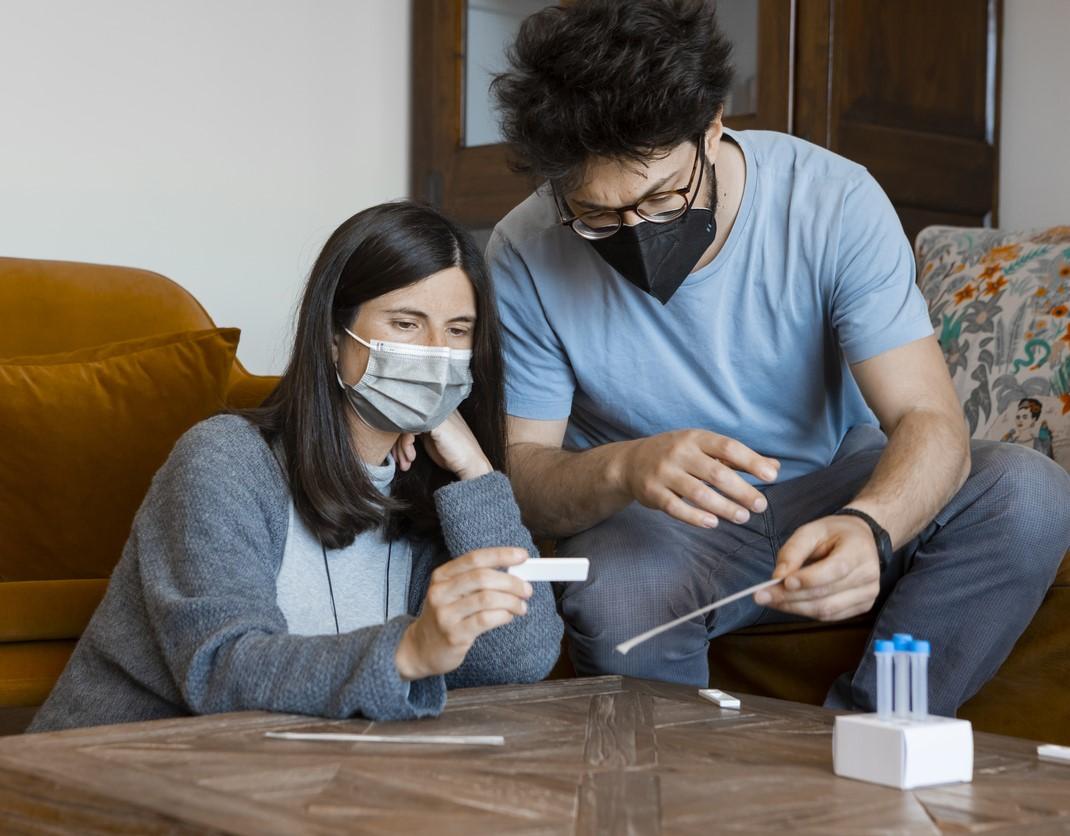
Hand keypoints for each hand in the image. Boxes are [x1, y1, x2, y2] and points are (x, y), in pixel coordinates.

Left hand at [393, 411, 492, 480]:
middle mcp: (435, 409)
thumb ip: (419, 430)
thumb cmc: (453, 454)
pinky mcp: (435, 423)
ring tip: (406, 461)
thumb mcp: (432, 439)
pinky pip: (409, 429)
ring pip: (406, 425)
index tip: (400, 454)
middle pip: (405, 420)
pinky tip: (412, 457)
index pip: (410, 416)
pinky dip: (406, 445)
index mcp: (436, 410)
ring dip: (402, 447)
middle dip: (398, 443)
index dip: (401, 436)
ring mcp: (436, 414)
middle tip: (399, 459)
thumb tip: (398, 431)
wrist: (470, 464)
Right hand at [395, 548, 532, 679]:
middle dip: (511, 582)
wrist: (420, 649)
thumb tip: (514, 572)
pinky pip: (485, 620)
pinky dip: (503, 616)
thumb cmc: (446, 616)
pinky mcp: (454, 635)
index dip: (501, 555)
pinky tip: (508, 616)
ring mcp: (445, 614)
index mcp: (442, 575)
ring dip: (511, 601)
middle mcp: (441, 592)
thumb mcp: (453, 592)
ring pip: (486, 598)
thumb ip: (477, 581)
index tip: (523, 556)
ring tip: (521, 606)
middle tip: (527, 590)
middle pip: (482, 577)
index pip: (475, 558)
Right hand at [617, 429, 779, 527]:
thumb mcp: (704, 448)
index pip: (728, 447)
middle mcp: (679, 453)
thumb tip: (774, 468)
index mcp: (695, 438)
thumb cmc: (677, 455)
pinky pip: (676, 508)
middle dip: (742, 491)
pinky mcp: (652, 493)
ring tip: (743, 517)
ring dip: (724, 507)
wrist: (631, 462)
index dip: (751, 461)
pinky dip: (696, 517)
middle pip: (716, 473)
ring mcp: (664, 473)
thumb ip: (738, 458)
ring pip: (698, 493)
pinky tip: (713, 523)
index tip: (771, 476)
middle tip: (761, 505)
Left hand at [755, 515, 880, 620]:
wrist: (861, 540)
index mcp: (859, 550)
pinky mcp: (862, 607)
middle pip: (826, 594)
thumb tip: (778, 577)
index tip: (782, 582)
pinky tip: (788, 604)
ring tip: (770, 600)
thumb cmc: (834, 533)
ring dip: (794, 608)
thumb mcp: (811, 531)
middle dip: (790, 597)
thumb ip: (793, 551)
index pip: (836, 569)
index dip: (809, 579)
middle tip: (761, 596)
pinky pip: (830, 616)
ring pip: (826, 610)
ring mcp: (868, 594)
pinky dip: (806, 611)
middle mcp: (868, 575)